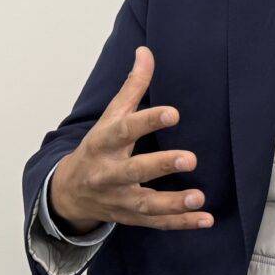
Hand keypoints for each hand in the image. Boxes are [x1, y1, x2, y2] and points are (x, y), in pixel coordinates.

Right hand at [49, 47, 212, 234]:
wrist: (69, 193)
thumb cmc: (97, 148)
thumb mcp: (110, 116)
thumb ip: (132, 87)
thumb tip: (146, 51)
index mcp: (103, 143)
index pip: (124, 130)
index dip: (147, 121)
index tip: (173, 113)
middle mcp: (109, 173)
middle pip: (133, 171)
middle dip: (160, 165)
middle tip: (190, 158)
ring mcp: (119, 199)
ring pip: (146, 204)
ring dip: (173, 203)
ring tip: (199, 198)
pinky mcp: (132, 218)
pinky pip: (157, 223)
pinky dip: (182, 223)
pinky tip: (206, 219)